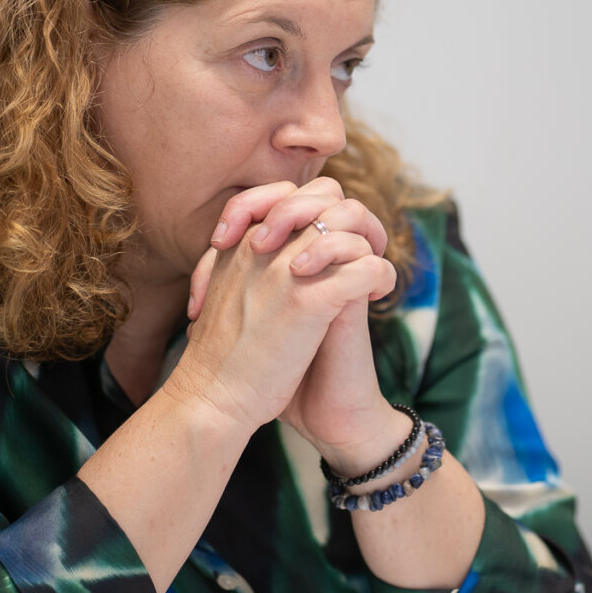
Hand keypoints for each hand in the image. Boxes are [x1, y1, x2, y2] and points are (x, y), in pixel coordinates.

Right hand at [168, 185, 394, 433]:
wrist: (209, 399)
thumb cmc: (219, 358)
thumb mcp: (226, 296)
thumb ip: (247, 270)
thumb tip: (278, 260)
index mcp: (244, 242)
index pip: (289, 193)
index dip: (318, 208)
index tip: (331, 244)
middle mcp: (264, 245)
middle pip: (327, 197)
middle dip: (356, 218)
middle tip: (367, 250)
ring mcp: (286, 269)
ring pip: (351, 224)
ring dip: (373, 245)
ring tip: (375, 278)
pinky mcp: (308, 300)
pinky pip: (366, 266)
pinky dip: (381, 277)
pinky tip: (378, 298)